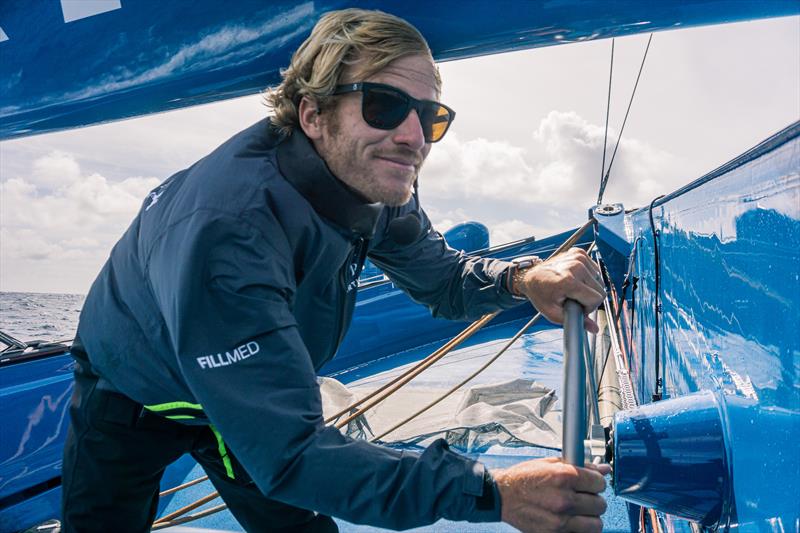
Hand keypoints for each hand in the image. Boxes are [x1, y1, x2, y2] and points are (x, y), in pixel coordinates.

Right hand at [493, 457, 609, 532]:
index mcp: (564, 477)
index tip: (591, 483)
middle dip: (594, 499)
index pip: (599, 483)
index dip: (596, 482)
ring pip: (596, 524)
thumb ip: (579, 466)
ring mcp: (560, 520)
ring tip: (579, 511)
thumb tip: (603, 469)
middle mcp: (564, 499)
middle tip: (583, 496)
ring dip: (590, 517)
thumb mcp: (550, 464)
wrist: (502, 496)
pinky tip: (571, 520)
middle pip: (600, 504)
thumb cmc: (524, 479)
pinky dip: (580, 529)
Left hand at [515, 248, 604, 332]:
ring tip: (573, 289)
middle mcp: (575, 266)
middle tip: (574, 298)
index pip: (597, 298)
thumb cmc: (540, 294)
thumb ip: (576, 321)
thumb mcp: (554, 313)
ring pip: (599, 279)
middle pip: (600, 289)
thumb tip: (594, 329)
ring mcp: (577, 257)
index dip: (589, 307)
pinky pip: (594, 270)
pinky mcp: (579, 252)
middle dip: (589, 298)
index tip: (577, 307)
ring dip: (589, 287)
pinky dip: (587, 277)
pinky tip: (575, 279)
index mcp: (569, 281)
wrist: (530, 276)